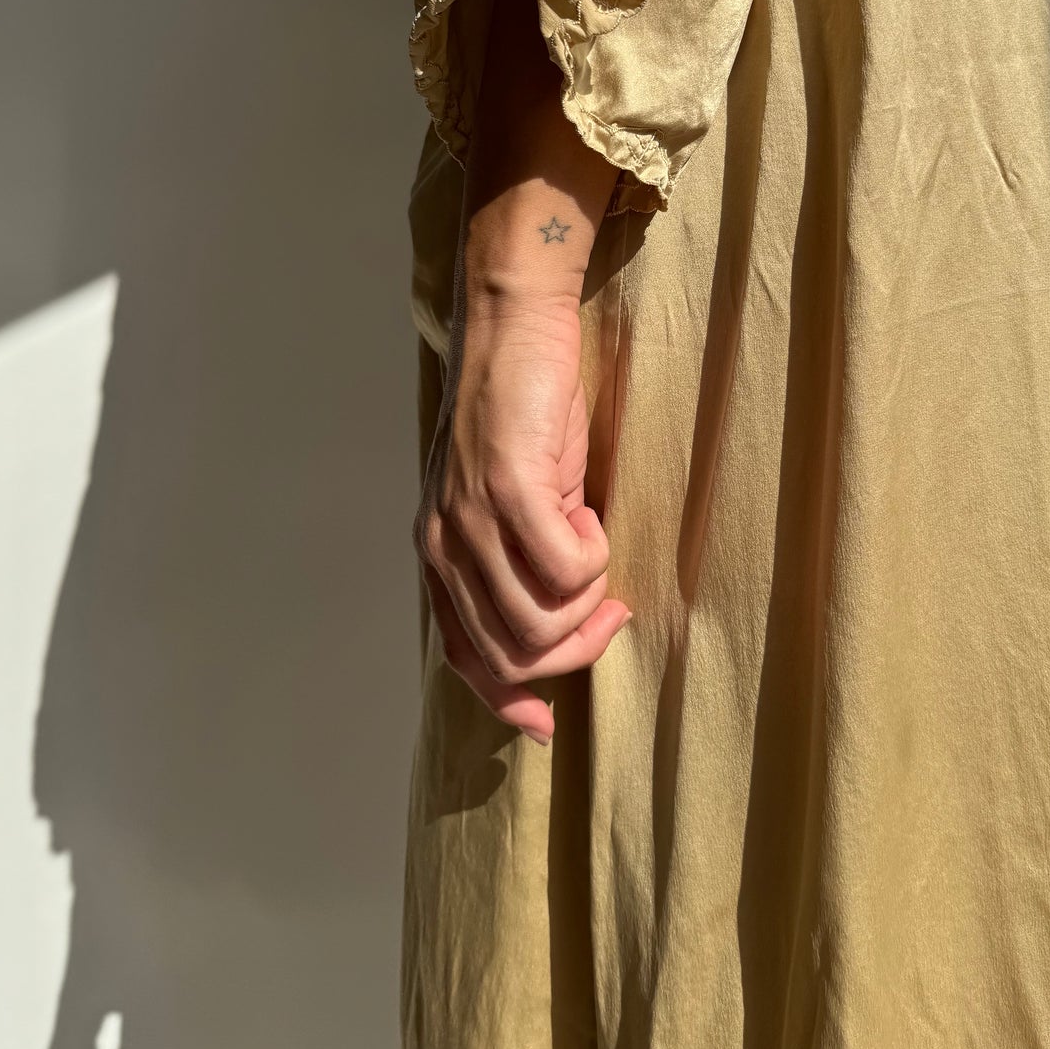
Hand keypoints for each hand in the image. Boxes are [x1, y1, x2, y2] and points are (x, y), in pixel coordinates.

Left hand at [414, 288, 629, 743]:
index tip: (548, 722)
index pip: (464, 658)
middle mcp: (444, 546)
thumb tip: (560, 632)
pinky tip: (589, 513)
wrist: (513, 326)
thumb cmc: (524, 409)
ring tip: (595, 548)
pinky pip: (569, 570)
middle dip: (574, 648)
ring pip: (542, 622)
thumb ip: (517, 561)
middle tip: (611, 608)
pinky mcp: (508, 491)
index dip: (509, 698)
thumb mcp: (510, 500)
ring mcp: (471, 520)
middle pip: (513, 654)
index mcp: (439, 554)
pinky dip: (595, 555)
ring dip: (588, 601)